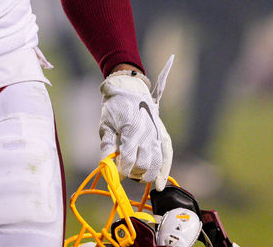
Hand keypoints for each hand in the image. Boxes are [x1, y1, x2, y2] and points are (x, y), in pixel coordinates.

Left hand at [99, 55, 173, 189]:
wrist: (130, 90)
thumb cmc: (115, 108)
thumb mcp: (105, 125)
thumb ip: (107, 145)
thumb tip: (105, 164)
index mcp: (132, 131)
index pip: (129, 160)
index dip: (123, 170)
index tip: (117, 172)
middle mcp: (147, 135)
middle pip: (144, 165)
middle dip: (134, 174)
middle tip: (126, 172)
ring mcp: (157, 135)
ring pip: (157, 163)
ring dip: (147, 175)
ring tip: (138, 176)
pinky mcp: (163, 135)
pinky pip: (167, 155)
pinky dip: (164, 170)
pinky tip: (159, 183)